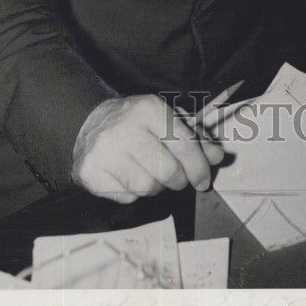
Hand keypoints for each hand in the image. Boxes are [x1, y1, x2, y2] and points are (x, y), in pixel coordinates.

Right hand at [71, 94, 224, 203]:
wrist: (89, 122)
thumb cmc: (136, 122)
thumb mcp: (167, 119)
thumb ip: (195, 138)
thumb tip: (217, 157)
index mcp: (149, 109)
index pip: (184, 145)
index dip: (199, 167)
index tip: (204, 180)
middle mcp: (126, 128)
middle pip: (168, 171)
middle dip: (179, 180)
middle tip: (178, 179)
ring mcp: (106, 151)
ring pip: (147, 187)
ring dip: (157, 187)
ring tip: (151, 173)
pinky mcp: (91, 172)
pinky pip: (126, 197)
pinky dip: (135, 193)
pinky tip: (130, 176)